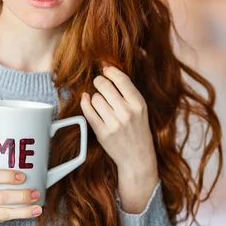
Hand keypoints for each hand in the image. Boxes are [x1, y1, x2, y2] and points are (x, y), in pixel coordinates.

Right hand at [0, 169, 41, 225]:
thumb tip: (18, 175)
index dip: (7, 176)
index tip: (22, 176)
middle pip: (0, 197)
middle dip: (21, 196)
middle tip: (36, 193)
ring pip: (3, 213)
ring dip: (23, 211)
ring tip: (38, 208)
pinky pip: (0, 220)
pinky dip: (16, 216)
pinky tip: (27, 213)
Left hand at [79, 65, 157, 179]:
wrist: (137, 157)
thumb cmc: (138, 130)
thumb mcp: (140, 109)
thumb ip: (127, 91)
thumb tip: (107, 69)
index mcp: (139, 104)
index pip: (121, 79)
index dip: (110, 71)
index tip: (106, 69)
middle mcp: (127, 112)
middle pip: (104, 86)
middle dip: (99, 81)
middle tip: (98, 82)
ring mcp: (114, 123)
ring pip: (95, 98)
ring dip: (95, 97)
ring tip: (100, 101)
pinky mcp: (102, 133)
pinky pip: (88, 112)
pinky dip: (85, 104)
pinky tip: (87, 101)